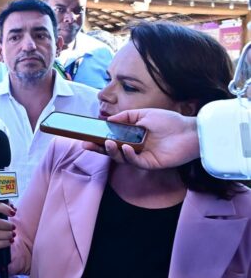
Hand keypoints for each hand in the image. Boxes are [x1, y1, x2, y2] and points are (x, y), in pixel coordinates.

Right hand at [81, 108, 198, 169]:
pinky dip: (128, 155)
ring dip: (112, 151)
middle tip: (86, 144)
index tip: (86, 135)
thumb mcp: (144, 114)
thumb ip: (126, 117)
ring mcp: (142, 156)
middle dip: (98, 148)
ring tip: (108, 143)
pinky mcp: (150, 163)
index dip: (99, 138)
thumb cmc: (170, 121)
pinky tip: (125, 148)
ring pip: (121, 158)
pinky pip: (135, 162)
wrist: (190, 131)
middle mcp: (135, 147)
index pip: (112, 138)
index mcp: (132, 136)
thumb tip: (108, 120)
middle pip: (112, 150)